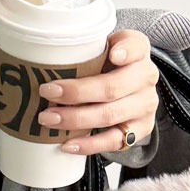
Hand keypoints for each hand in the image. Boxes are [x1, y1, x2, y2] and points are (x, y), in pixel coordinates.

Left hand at [36, 28, 159, 153]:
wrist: (130, 91)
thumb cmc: (108, 67)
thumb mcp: (103, 49)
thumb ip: (86, 49)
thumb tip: (43, 60)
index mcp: (138, 51)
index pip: (136, 46)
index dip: (126, 50)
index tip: (112, 54)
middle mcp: (146, 77)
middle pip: (112, 88)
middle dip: (77, 93)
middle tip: (47, 93)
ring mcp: (145, 106)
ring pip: (110, 115)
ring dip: (75, 119)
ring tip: (49, 119)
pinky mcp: (140, 130)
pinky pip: (114, 141)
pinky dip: (88, 144)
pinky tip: (68, 144)